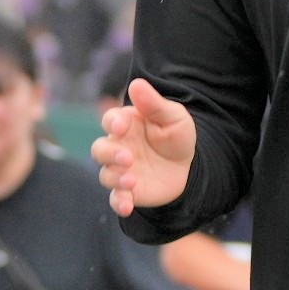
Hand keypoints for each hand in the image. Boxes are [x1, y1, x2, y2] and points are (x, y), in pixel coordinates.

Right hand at [92, 78, 196, 217]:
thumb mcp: (173, 117)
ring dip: (115, 178)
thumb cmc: (177, 137)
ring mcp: (120, 171)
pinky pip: (115, 199)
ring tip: (131, 180)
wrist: (189, 168)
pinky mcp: (128, 192)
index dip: (112, 123)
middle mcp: (118, 147)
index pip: (110, 120)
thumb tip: (136, 84)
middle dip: (109, 154)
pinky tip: (126, 205)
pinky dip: (118, 203)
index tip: (121, 127)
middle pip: (99, 149)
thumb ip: (154, 104)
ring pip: (105, 174)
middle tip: (128, 158)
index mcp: (126, 125)